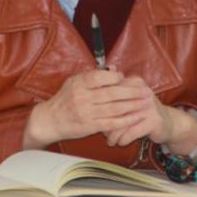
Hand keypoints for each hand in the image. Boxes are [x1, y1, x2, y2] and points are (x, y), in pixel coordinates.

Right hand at [22, 68, 150, 148]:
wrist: (50, 120)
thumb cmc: (64, 99)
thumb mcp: (74, 82)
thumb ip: (93, 75)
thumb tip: (113, 70)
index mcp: (80, 83)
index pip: (102, 77)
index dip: (116, 77)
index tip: (126, 78)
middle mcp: (83, 97)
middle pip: (112, 93)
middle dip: (132, 92)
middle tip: (146, 90)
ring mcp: (87, 112)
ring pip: (115, 108)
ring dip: (133, 106)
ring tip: (146, 102)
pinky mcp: (90, 126)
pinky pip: (111, 123)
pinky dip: (125, 120)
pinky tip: (136, 117)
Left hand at [103, 77, 196, 151]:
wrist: (168, 123)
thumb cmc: (142, 112)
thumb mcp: (129, 101)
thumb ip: (113, 98)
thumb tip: (91, 105)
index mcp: (134, 81)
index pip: (111, 93)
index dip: (102, 108)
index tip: (97, 119)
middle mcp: (141, 91)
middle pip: (115, 108)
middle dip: (106, 123)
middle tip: (101, 132)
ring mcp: (149, 105)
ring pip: (122, 122)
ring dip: (114, 135)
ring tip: (110, 141)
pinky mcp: (154, 120)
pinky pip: (131, 132)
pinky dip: (123, 139)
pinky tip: (121, 143)